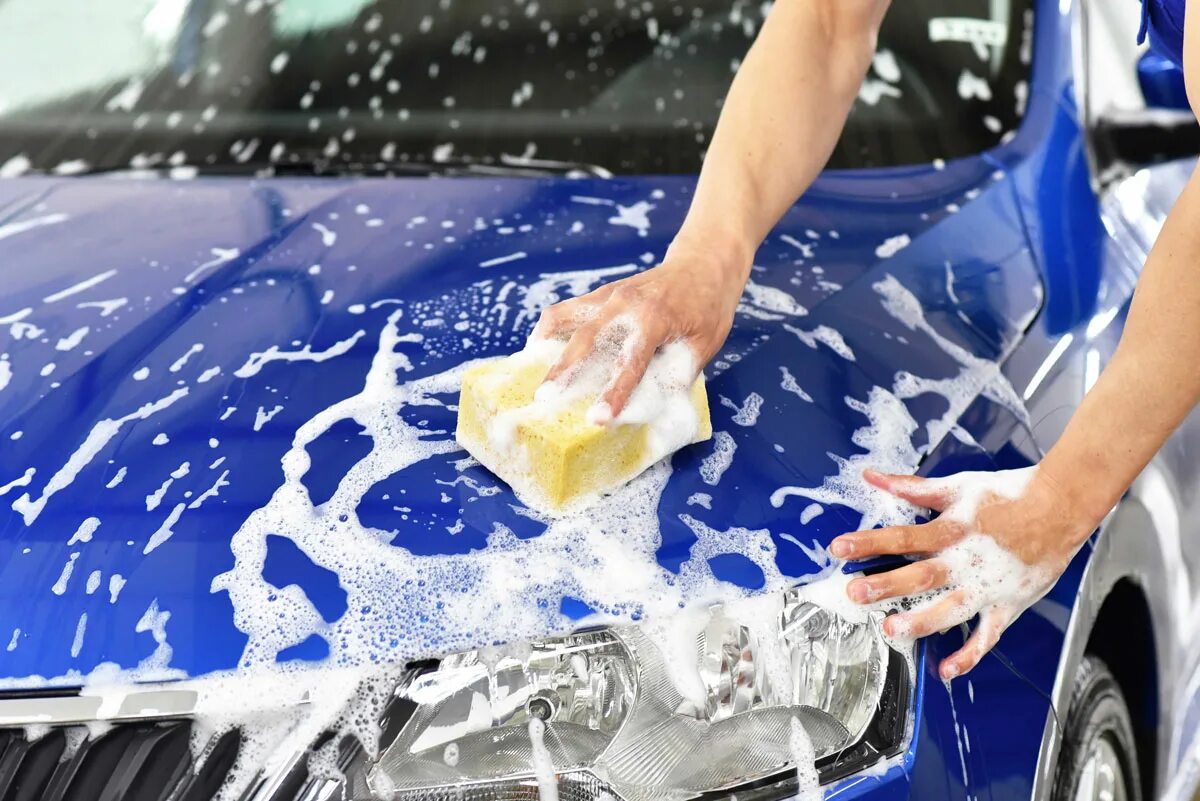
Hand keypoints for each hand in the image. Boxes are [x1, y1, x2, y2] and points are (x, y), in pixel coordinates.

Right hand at [533, 235, 750, 419]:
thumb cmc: (708, 308)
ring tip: (529, 369)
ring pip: (565, 316)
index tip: (597, 419)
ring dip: (545, 343)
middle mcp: (626, 304)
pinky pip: (568, 310)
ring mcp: (610, 295)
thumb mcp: (704, 345)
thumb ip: (678, 374)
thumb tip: (654, 409)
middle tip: (544, 398)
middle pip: (585, 339)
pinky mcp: (602, 294)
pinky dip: (551, 328)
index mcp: (655, 318)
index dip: (613, 393)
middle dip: (564, 370)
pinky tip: (541, 349)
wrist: (704, 263)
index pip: (630, 362)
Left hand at [829, 466, 1094, 678]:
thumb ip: (911, 488)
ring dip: (922, 621)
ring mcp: (987, 587)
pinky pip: (987, 636)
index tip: (839, 548)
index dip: (870, 542)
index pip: (902, 538)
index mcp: (952, 529)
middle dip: (886, 585)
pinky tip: (946, 669)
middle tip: (856, 593)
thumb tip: (873, 477)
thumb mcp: (956, 486)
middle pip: (921, 576)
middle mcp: (967, 561)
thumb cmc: (1007, 494)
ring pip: (950, 609)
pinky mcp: (1007, 605)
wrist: (1061, 507)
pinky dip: (969, 655)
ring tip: (893, 630)